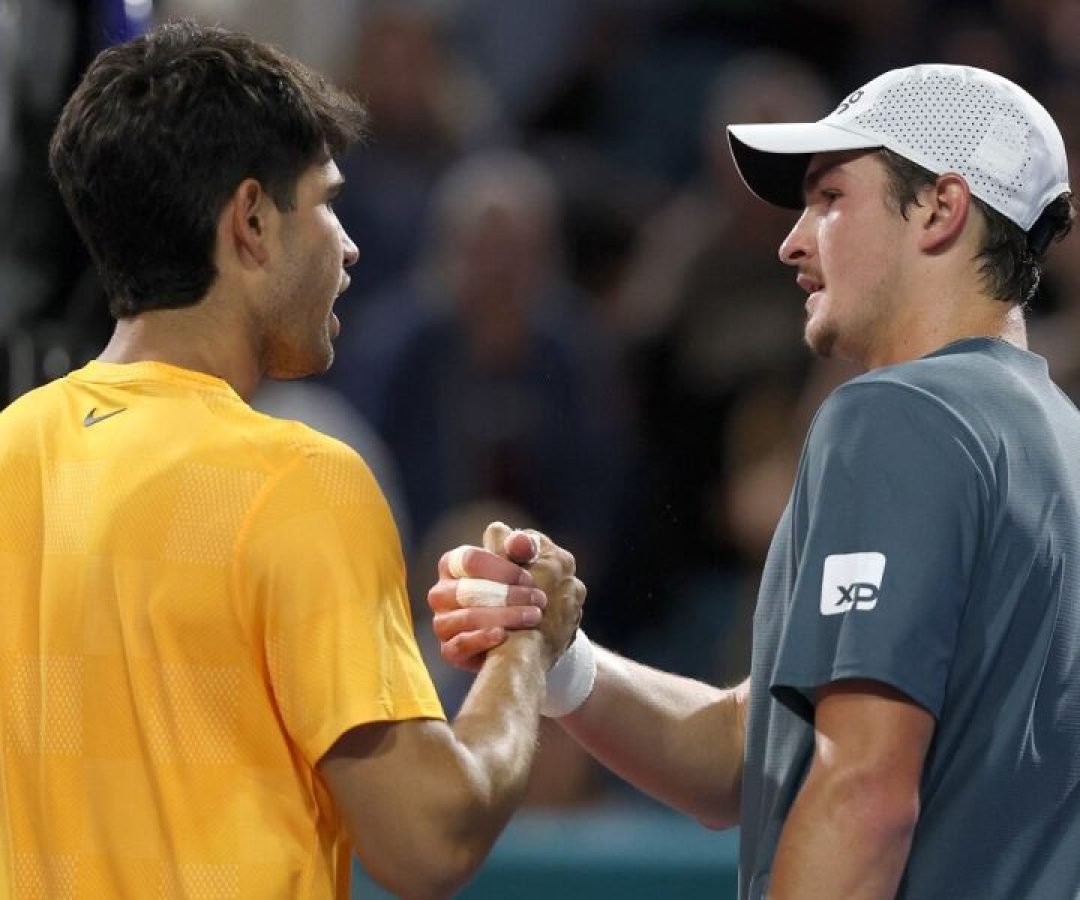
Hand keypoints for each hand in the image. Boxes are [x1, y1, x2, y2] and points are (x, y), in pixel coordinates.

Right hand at [428, 522, 585, 671]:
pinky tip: (503, 635)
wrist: (525, 635)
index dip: (502, 568)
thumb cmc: (520, 590)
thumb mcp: (527, 564)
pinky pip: (458, 645)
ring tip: (534, 616)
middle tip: (539, 599)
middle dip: (507, 595)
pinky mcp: (449, 650)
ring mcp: (443, 623)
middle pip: (466, 590)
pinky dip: (481, 639)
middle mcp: (441, 593)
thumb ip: (525, 548)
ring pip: (466, 617)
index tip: (529, 578)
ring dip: (504, 616)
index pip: (470, 559)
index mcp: (453, 564)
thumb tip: (519, 541)